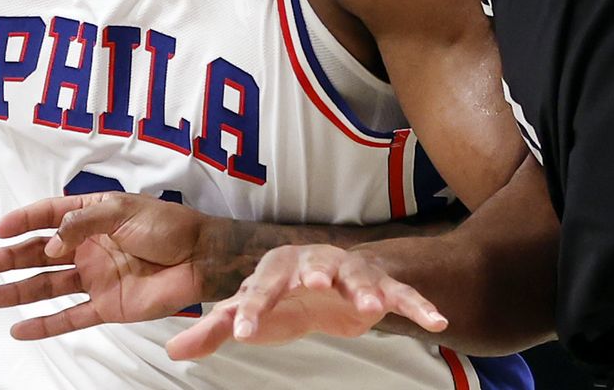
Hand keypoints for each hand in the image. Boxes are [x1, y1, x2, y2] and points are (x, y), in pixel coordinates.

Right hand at [0, 192, 208, 339]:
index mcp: (91, 214)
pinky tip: (19, 327)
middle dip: (8, 259)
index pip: (48, 215)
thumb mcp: (123, 211)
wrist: (200, 257)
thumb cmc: (167, 225)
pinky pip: (69, 316)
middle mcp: (87, 246)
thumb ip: (83, 223)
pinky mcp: (106, 305)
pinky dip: (44, 324)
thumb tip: (50, 243)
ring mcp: (95, 277)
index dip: (22, 221)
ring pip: (46, 286)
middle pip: (39, 253)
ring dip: (16, 291)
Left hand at [165, 244, 445, 359]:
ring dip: (365, 287)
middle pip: (312, 265)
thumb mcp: (250, 314)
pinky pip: (401, 295)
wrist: (330, 285)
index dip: (251, 308)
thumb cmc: (283, 298)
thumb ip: (215, 330)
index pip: (259, 287)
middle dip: (313, 273)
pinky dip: (418, 306)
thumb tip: (175, 350)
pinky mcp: (380, 288)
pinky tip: (438, 322)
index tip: (241, 332)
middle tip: (313, 283)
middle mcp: (314, 264)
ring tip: (370, 304)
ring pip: (357, 276)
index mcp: (277, 270)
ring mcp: (349, 273)